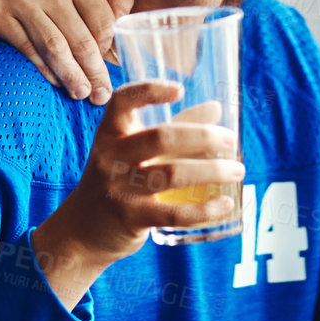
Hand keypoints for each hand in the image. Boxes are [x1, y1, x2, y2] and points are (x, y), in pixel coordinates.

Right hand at [0, 0, 133, 102]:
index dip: (109, 49)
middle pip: (81, 37)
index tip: (112, 68)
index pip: (102, 20)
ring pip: (55, 46)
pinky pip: (27, 48)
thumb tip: (130, 29)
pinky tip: (56, 82)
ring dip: (72, 76)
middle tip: (103, 95)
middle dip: (95, 72)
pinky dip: (44, 69)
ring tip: (82, 94)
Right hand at [38, 81, 243, 280]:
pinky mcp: (131, 219)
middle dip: (203, 136)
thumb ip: (174, 128)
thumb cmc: (116, 180)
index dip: (150, 91)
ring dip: (212, 171)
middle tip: (231, 140)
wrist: (81, 231)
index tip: (180, 89)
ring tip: (238, 171)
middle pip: (161, 137)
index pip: (123, 101)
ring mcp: (119, 189)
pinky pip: (174, 213)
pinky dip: (204, 209)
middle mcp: (110, 157)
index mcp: (110, 133)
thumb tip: (216, 108)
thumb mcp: (133, 150)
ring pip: (173, 174)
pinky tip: (225, 204)